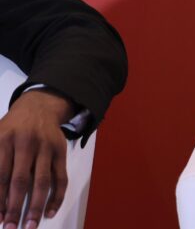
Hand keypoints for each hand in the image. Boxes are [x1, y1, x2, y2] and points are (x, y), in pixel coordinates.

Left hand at [0, 90, 73, 228]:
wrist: (39, 106)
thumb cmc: (11, 128)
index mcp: (4, 140)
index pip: (0, 176)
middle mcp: (26, 143)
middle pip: (19, 181)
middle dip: (14, 207)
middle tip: (10, 228)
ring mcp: (46, 147)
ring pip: (41, 181)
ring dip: (35, 206)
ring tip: (30, 225)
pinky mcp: (61, 151)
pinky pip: (61, 177)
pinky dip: (57, 196)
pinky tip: (50, 211)